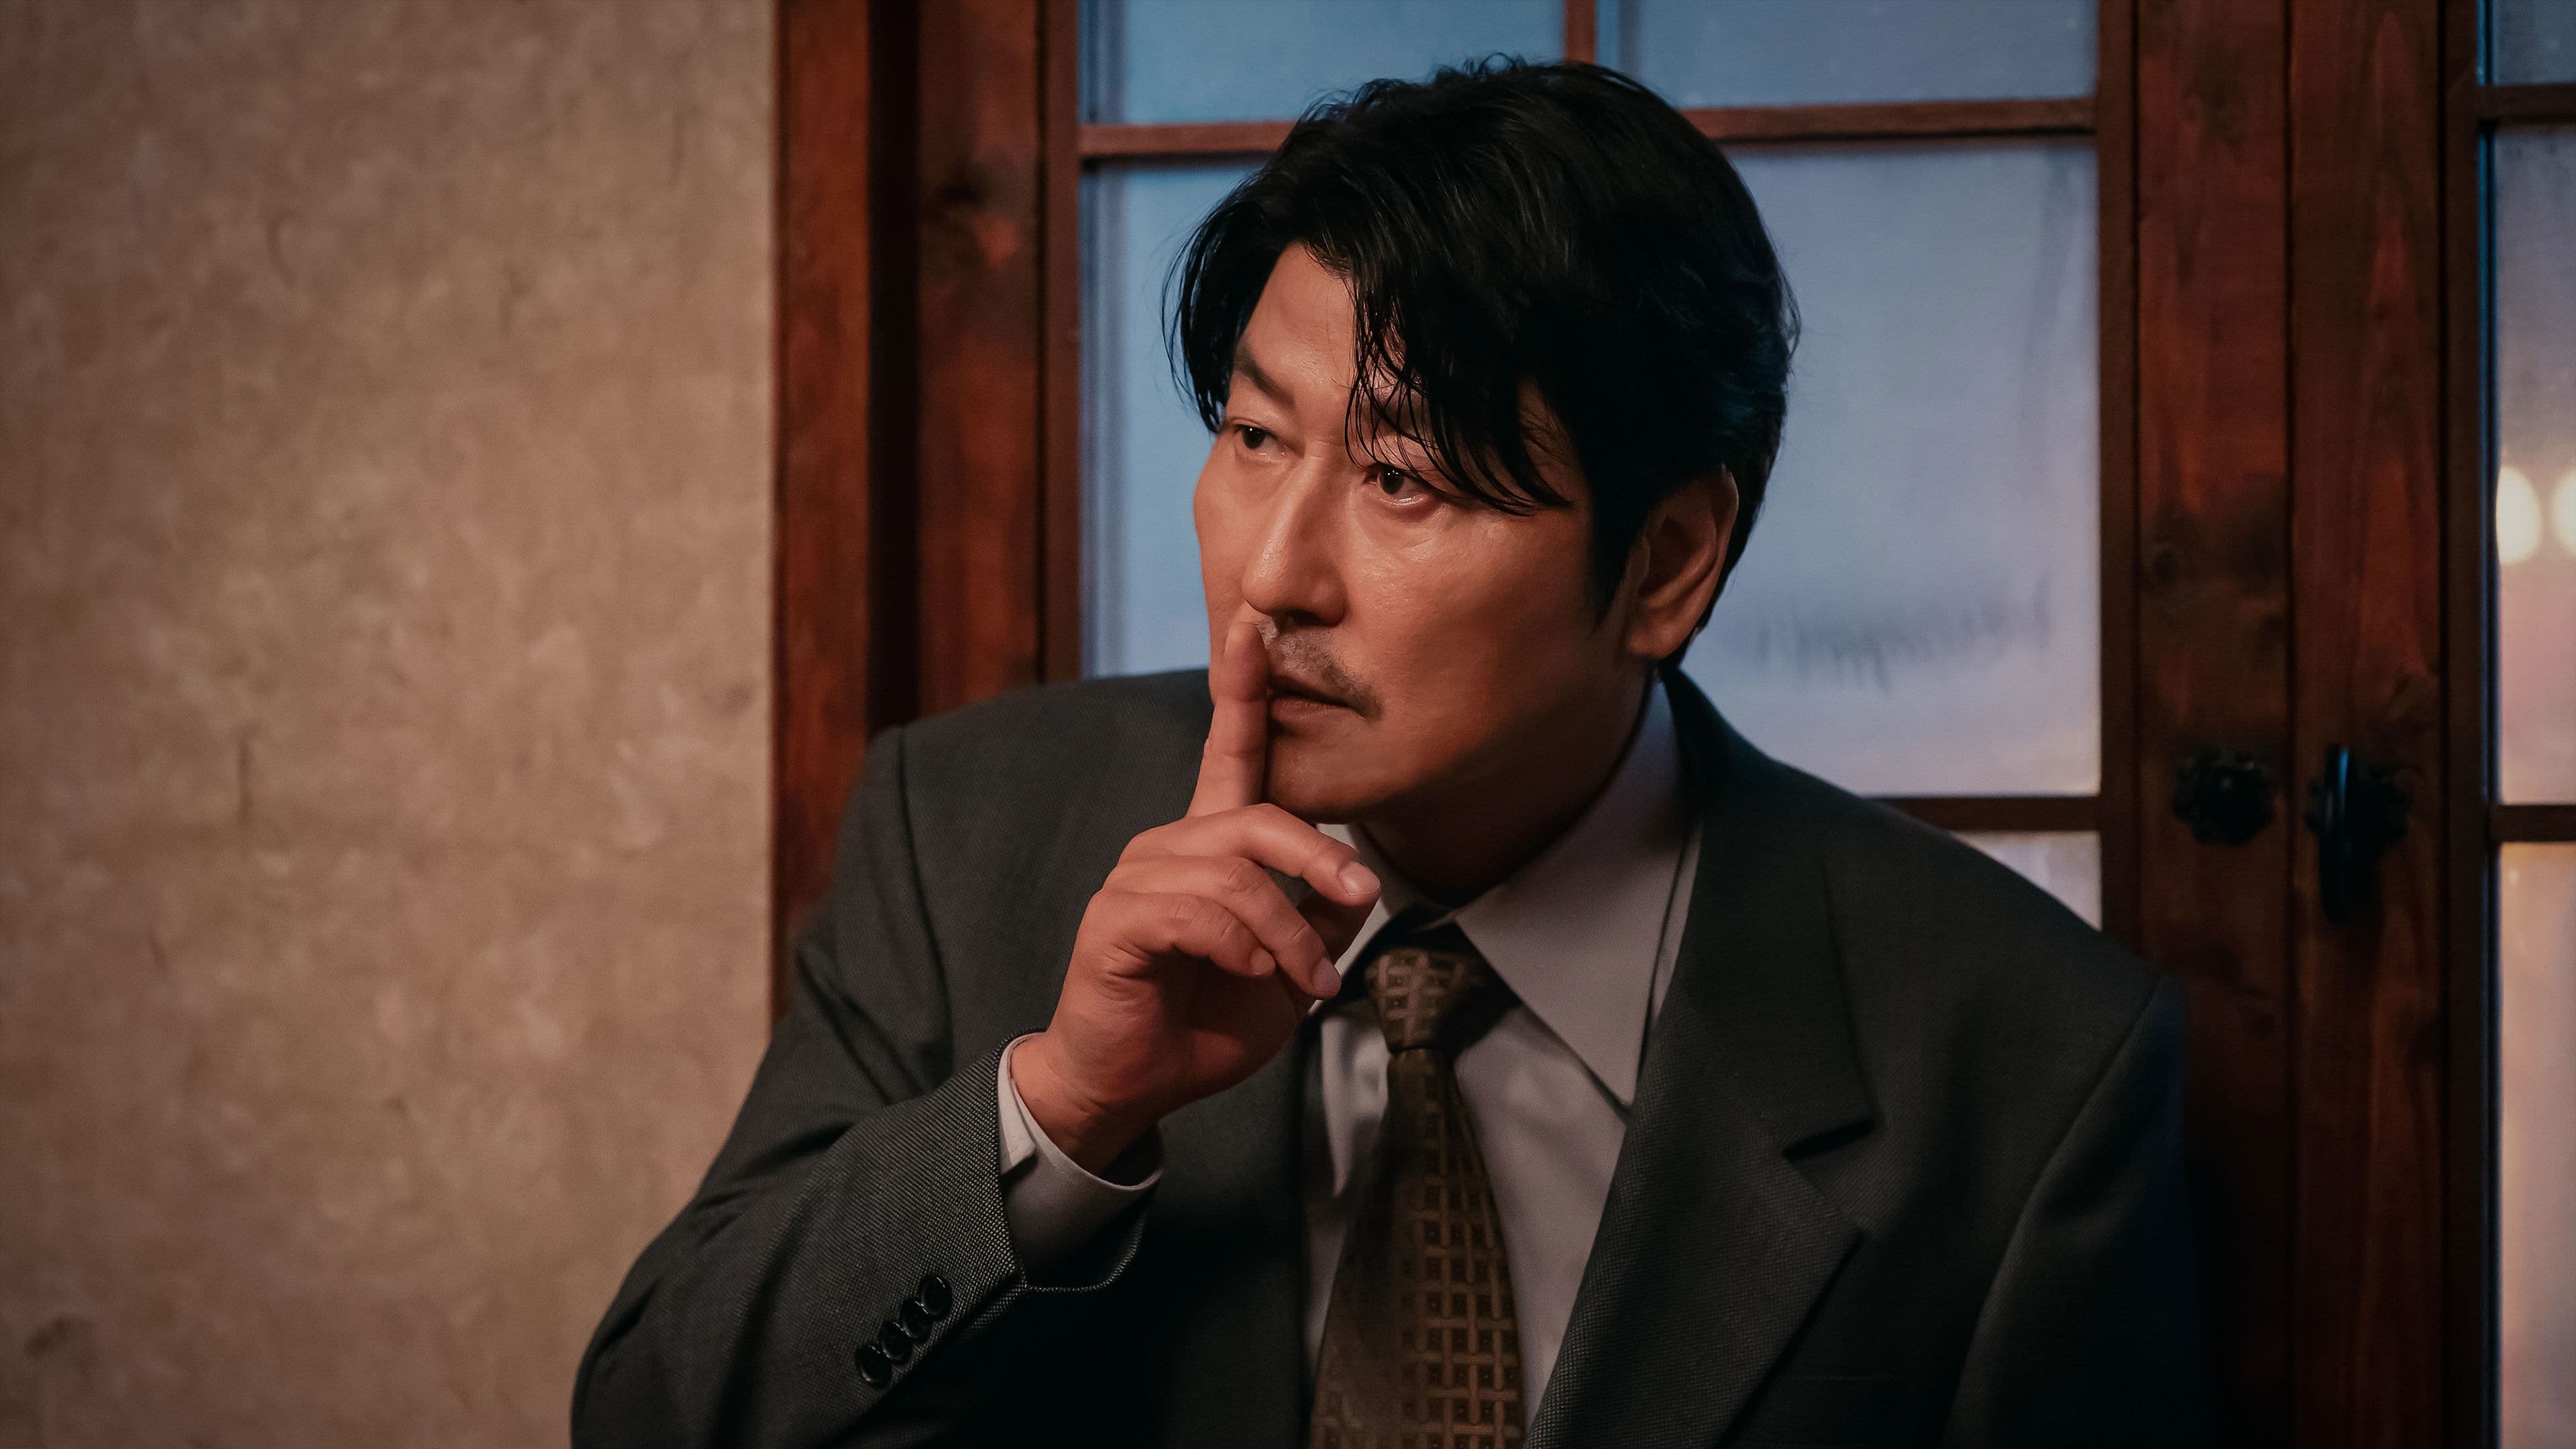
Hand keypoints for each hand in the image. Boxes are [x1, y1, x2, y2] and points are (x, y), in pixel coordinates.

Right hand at [1012, 619, 1380, 1172]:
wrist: (1133, 1084)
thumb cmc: (1204, 1022)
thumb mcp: (1289, 970)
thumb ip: (1320, 918)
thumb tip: (1354, 880)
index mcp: (1209, 847)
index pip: (1227, 754)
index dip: (1240, 691)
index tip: (1253, 628)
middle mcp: (1168, 846)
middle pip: (1256, 818)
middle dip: (1319, 858)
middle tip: (1359, 899)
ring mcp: (1135, 878)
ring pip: (1235, 877)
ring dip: (1288, 934)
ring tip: (1307, 982)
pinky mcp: (1115, 920)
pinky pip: (1197, 914)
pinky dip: (1243, 947)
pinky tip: (1254, 974)